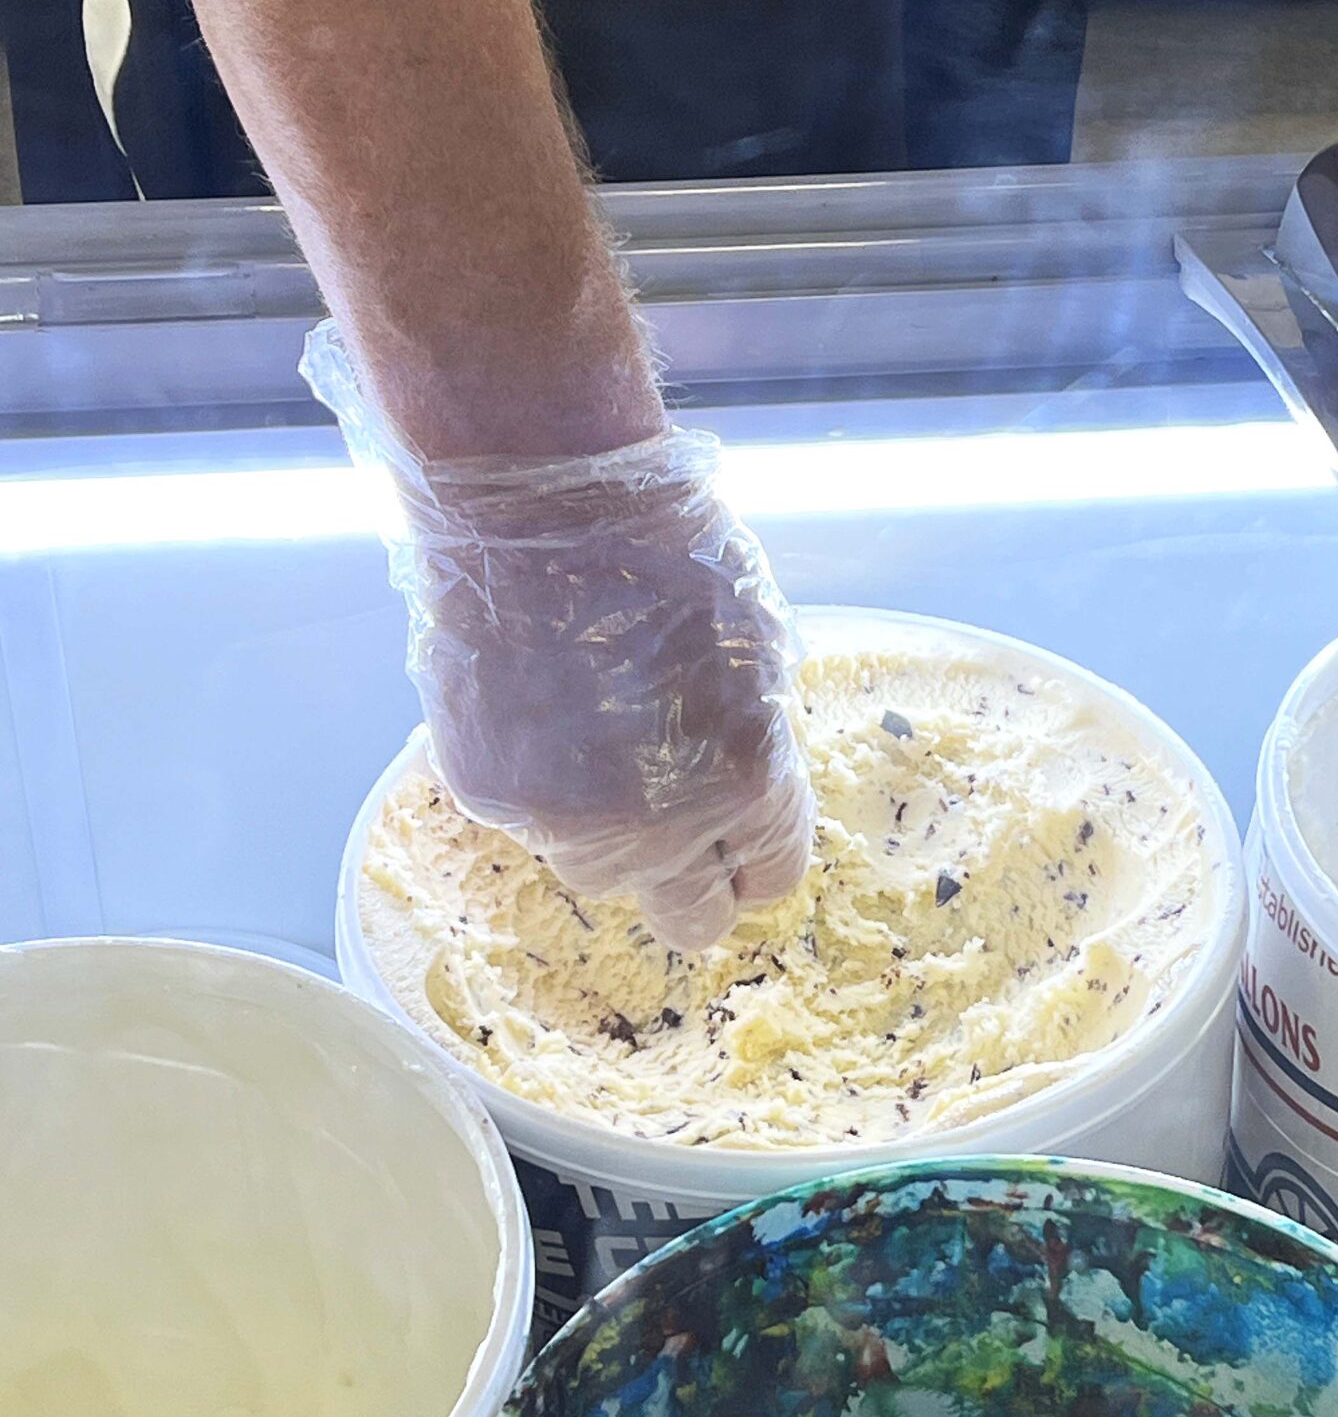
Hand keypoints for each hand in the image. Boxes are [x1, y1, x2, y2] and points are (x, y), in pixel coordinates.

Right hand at [305, 323, 813, 947]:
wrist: (541, 498)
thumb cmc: (666, 548)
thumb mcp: (759, 647)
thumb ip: (757, 743)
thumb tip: (746, 795)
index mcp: (747, 777)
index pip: (771, 875)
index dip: (759, 854)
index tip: (744, 835)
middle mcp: (658, 822)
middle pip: (691, 917)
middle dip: (698, 883)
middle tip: (684, 830)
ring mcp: (563, 818)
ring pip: (603, 872)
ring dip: (613, 832)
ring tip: (599, 738)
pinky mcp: (487, 796)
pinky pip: (532, 823)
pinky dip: (543, 787)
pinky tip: (542, 709)